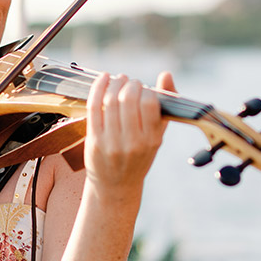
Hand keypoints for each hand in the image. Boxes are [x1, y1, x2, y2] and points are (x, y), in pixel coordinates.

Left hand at [83, 70, 175, 197]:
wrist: (116, 186)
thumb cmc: (139, 156)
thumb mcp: (157, 136)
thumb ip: (164, 105)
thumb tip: (166, 74)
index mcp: (152, 140)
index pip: (149, 103)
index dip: (146, 90)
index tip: (144, 89)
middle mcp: (132, 143)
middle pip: (128, 99)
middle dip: (130, 83)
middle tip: (130, 82)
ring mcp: (111, 142)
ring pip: (111, 100)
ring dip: (115, 83)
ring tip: (119, 80)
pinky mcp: (94, 140)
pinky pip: (94, 106)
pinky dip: (98, 88)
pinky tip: (104, 78)